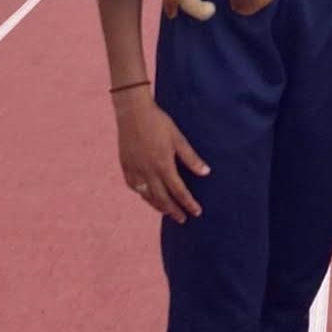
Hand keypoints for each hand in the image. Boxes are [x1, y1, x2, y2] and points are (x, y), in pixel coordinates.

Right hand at [113, 88, 207, 222]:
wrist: (132, 112)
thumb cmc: (158, 122)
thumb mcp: (178, 138)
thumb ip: (191, 158)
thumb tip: (206, 173)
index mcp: (163, 165)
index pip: (179, 191)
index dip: (188, 204)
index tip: (196, 212)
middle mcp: (148, 172)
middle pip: (162, 199)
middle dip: (173, 211)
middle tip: (182, 219)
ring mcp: (135, 170)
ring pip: (147, 196)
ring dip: (158, 206)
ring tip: (167, 212)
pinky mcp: (126, 166)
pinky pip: (134, 187)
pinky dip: (143, 195)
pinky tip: (148, 196)